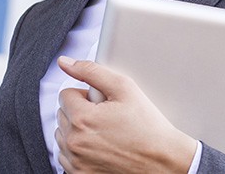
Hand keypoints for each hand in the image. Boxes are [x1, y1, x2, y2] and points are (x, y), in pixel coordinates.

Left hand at [55, 56, 197, 172]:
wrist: (162, 160)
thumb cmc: (148, 126)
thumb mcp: (125, 89)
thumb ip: (92, 71)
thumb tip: (65, 62)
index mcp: (82, 118)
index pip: (66, 94)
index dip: (86, 95)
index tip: (103, 103)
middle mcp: (74, 142)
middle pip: (62, 115)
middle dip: (80, 112)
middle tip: (107, 117)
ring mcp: (75, 161)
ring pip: (62, 136)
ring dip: (77, 131)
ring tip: (104, 132)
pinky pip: (66, 157)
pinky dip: (78, 151)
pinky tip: (100, 148)